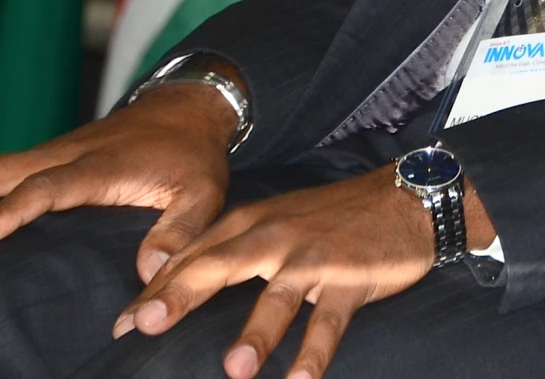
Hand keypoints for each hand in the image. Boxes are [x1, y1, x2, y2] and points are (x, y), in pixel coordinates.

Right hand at [0, 79, 237, 281]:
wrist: (189, 108)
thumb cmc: (194, 155)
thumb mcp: (204, 194)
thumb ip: (179, 232)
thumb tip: (148, 273)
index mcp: (99, 167)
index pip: (46, 188)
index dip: (12, 211)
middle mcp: (65, 156)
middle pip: (4, 174)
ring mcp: (51, 154)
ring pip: (0, 170)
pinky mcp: (45, 159)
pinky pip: (5, 172)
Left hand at [111, 163, 494, 378]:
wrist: (410, 196)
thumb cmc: (335, 216)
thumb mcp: (279, 219)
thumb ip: (231, 249)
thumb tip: (172, 286)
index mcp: (255, 222)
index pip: (195, 254)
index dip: (156, 289)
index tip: (121, 326)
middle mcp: (279, 237)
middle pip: (221, 265)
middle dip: (181, 294)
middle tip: (144, 325)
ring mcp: (316, 258)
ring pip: (278, 297)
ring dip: (256, 334)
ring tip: (235, 370)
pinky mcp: (352, 278)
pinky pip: (330, 321)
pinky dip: (316, 351)